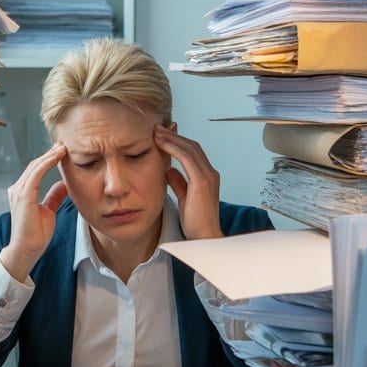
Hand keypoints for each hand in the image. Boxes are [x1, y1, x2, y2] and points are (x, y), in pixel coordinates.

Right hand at [0, 142, 68, 281]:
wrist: (27, 249)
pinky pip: (36, 174)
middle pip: (35, 165)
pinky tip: (57, 157)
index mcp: (22, 192)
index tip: (61, 151)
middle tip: (63, 144)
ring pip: (35, 166)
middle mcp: (17, 189)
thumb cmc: (35, 234)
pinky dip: (47, 163)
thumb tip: (63, 185)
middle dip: (49, 153)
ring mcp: (18, 191)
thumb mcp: (48, 210)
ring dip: (50, 156)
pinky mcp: (23, 196)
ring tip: (63, 148)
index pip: (35, 170)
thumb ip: (53, 197)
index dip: (48, 159)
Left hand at [155, 125, 222, 240]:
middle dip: (173, 135)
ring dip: (171, 138)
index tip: (161, 135)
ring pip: (189, 148)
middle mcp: (210, 173)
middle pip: (191, 145)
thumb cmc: (195, 222)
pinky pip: (187, 158)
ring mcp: (208, 176)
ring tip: (156, 132)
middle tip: (156, 128)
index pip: (192, 152)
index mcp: (207, 176)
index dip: (177, 141)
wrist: (204, 238)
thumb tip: (169, 170)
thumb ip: (178, 182)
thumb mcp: (183, 197)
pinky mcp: (202, 182)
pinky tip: (161, 143)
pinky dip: (174, 148)